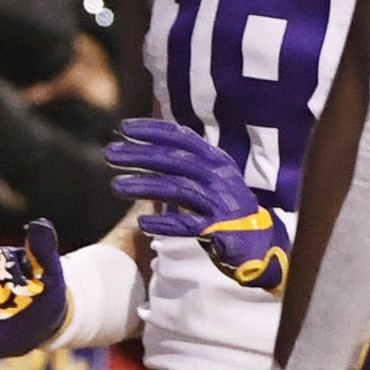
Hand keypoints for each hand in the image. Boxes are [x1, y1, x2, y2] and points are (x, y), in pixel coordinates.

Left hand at [106, 115, 289, 294]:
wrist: (258, 242)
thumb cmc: (224, 206)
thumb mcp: (208, 178)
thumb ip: (182, 163)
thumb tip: (143, 146)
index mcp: (216, 159)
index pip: (182, 138)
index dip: (153, 130)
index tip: (124, 127)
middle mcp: (219, 176)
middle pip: (176, 160)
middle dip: (140, 155)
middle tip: (110, 154)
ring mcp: (221, 202)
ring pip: (178, 189)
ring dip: (145, 186)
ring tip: (116, 186)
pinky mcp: (220, 229)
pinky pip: (189, 224)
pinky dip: (166, 223)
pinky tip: (143, 223)